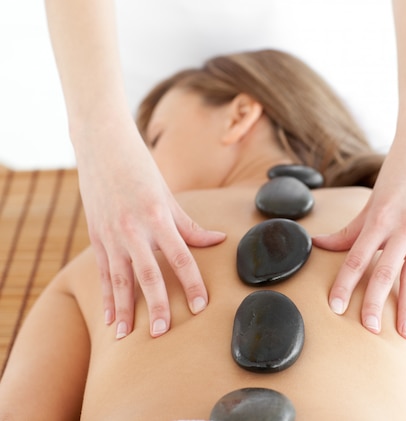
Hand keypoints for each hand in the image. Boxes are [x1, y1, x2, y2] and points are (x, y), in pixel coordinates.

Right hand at [75, 124, 224, 338]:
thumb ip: (189, 224)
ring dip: (124, 310)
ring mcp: (110, 234)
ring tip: (126, 337)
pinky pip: (102, 273)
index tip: (200, 306)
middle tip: (163, 333)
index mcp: (157, 216)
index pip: (181, 257)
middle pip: (148, 274)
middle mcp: (133, 229)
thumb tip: (217, 240)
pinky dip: (106, 297)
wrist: (101, 145)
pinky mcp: (95, 237)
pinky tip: (109, 318)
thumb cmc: (140, 168)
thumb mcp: (168, 194)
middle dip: (156, 306)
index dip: (191, 284)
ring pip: (119, 279)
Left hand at [313, 135, 405, 338]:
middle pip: (385, 273)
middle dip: (376, 304)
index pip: (357, 258)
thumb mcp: (372, 199)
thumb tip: (320, 245)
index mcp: (381, 217)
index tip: (334, 307)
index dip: (344, 285)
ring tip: (404, 334)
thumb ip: (349, 229)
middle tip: (368, 329)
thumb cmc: (397, 172)